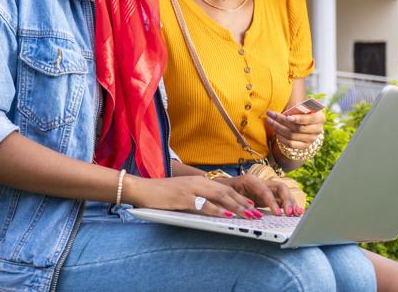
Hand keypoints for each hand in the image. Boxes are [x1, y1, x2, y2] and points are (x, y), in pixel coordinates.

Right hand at [124, 175, 263, 219]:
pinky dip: (217, 211)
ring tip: (248, 215)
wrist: (142, 189)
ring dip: (236, 207)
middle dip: (243, 203)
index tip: (252, 205)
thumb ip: (197, 198)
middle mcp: (197, 183)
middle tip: (256, 213)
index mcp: (198, 181)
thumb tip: (212, 209)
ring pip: (219, 197)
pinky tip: (226, 216)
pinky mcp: (183, 198)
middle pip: (226, 191)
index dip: (240, 197)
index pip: (224, 188)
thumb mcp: (182, 193)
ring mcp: (190, 190)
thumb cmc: (161, 193)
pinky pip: (203, 205)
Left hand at [219, 174, 302, 215]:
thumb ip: (236, 202)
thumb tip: (248, 212)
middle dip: (287, 200)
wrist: (223, 187)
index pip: (265, 190)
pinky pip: (282, 200)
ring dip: (291, 203)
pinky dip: (290, 206)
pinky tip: (297, 212)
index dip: (272, 202)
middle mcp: (262, 183)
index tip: (278, 213)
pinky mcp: (269, 197)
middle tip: (290, 214)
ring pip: (283, 193)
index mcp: (251, 180)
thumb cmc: (224, 190)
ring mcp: (267, 189)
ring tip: (298, 213)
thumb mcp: (227, 194)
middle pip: (280, 187)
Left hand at [265, 108, 324, 151]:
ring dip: (278, 128)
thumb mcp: (304, 107)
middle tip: (270, 114)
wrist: (307, 123)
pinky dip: (281, 138)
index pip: (309, 119)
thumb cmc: (304, 111)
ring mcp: (311, 139)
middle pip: (298, 128)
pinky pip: (291, 144)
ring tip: (270, 121)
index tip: (287, 116)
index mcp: (320, 118)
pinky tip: (275, 131)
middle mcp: (317, 130)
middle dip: (282, 121)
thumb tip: (288, 111)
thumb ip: (299, 107)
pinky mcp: (304, 146)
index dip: (298, 118)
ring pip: (292, 136)